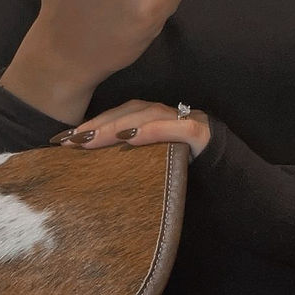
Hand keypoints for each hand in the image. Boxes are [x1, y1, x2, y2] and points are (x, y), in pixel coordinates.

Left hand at [48, 98, 211, 160]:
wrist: (232, 181)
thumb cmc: (187, 174)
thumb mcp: (153, 166)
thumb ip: (131, 161)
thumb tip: (93, 171)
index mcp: (154, 120)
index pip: (118, 117)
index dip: (90, 124)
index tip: (62, 140)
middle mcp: (167, 115)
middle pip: (127, 113)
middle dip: (95, 125)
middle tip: (69, 141)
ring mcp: (184, 121)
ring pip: (146, 116)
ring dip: (116, 126)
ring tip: (91, 139)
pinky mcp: (199, 134)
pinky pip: (173, 129)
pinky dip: (150, 131)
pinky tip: (129, 138)